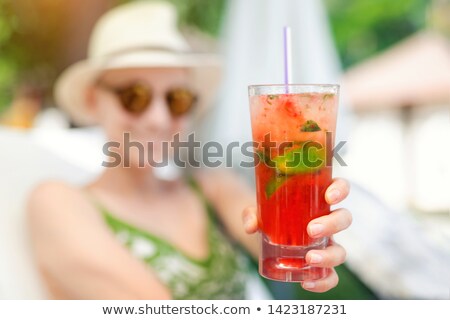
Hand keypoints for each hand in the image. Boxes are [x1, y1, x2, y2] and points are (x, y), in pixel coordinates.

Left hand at [242, 178, 351, 292]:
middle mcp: (327, 221)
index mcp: (318, 201)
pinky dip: (323, 282)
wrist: (264, 233)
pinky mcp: (320, 265)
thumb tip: (251, 226)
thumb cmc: (268, 214)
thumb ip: (252, 214)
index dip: (340, 190)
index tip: (329, 196)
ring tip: (309, 258)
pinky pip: (331, 276)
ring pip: (341, 251)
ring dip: (329, 256)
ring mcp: (326, 244)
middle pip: (344, 219)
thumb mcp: (258, 210)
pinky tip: (306, 282)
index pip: (340, 188)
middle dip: (332, 225)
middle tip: (312, 230)